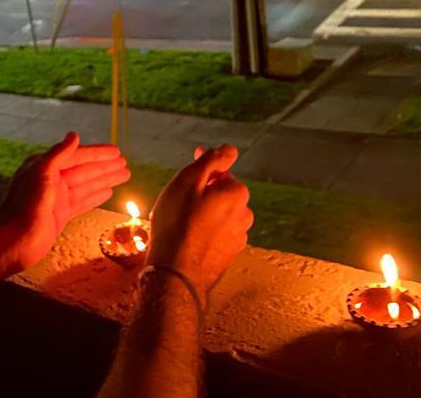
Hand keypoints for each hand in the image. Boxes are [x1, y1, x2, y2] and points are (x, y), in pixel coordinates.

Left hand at [0, 132, 130, 271]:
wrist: (15, 240)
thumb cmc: (25, 205)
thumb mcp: (42, 173)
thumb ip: (58, 154)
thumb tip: (73, 135)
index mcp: (44, 166)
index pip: (77, 156)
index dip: (97, 153)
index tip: (116, 151)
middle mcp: (51, 180)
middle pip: (84, 170)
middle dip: (105, 166)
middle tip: (126, 163)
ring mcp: (57, 198)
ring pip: (86, 185)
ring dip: (105, 179)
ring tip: (124, 175)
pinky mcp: (61, 214)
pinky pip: (83, 201)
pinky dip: (96, 196)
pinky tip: (109, 192)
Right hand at [148, 144, 253, 296]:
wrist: (176, 272)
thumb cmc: (177, 223)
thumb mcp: (188, 181)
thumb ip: (210, 161)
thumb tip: (229, 149)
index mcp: (236, 193)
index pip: (220, 172)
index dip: (200, 172)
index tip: (184, 176)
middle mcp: (244, 215)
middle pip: (220, 195)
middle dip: (202, 194)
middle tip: (177, 201)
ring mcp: (237, 237)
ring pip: (218, 215)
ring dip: (203, 214)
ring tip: (179, 222)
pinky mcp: (228, 255)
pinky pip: (215, 234)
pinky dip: (203, 232)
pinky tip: (185, 237)